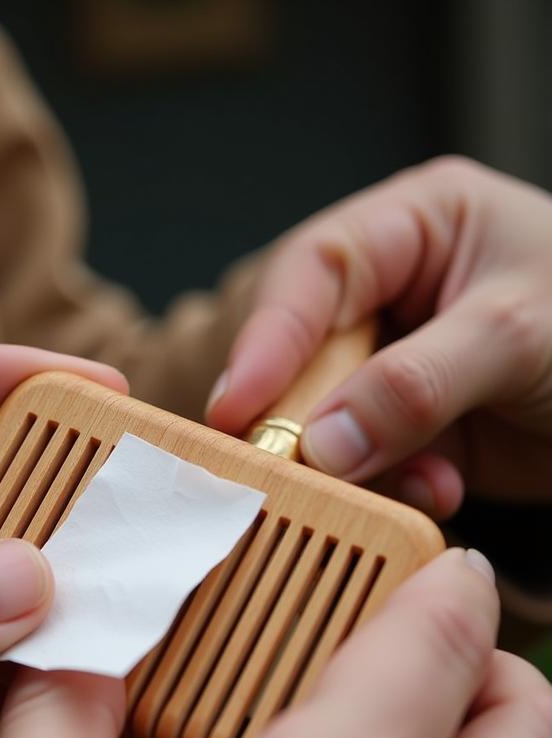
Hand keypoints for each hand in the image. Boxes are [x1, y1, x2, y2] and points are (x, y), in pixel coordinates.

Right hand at [207, 158, 551, 518]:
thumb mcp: (518, 334)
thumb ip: (415, 384)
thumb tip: (323, 444)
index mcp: (413, 228)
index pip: (315, 272)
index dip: (268, 339)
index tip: (237, 407)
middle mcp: (393, 295)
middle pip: (306, 353)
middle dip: (304, 415)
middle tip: (284, 465)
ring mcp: (397, 366)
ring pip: (330, 417)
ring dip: (356, 464)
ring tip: (407, 485)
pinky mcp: (411, 428)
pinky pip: (370, 461)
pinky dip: (395, 487)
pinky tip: (441, 492)